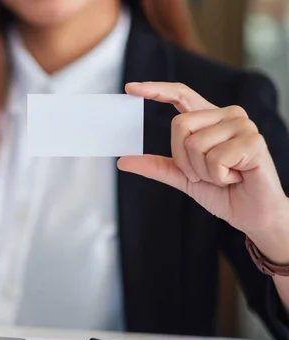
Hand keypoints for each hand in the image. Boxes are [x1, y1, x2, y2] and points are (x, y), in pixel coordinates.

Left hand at [120, 82, 288, 248]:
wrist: (251, 214)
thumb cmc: (222, 192)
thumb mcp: (182, 177)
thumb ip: (156, 166)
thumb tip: (122, 160)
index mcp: (210, 119)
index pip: (181, 94)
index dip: (156, 89)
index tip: (130, 88)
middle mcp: (228, 115)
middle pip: (180, 125)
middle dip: (184, 159)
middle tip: (205, 173)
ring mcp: (243, 126)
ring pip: (195, 144)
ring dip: (202, 171)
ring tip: (224, 176)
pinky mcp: (254, 141)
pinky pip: (215, 158)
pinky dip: (219, 177)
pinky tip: (236, 177)